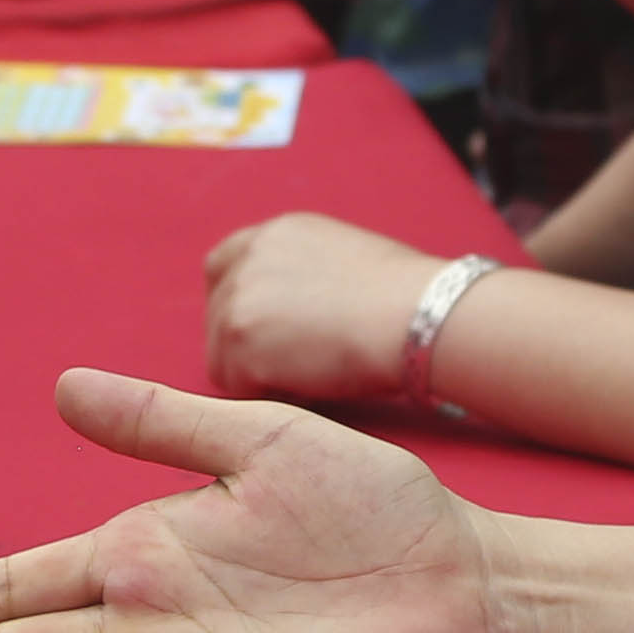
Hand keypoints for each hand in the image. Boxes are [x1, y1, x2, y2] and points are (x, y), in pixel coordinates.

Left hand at [201, 211, 453, 406]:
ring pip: (222, 356)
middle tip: (295, 368)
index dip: (236, 304)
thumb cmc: (408, 301)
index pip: (223, 264)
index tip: (259, 334)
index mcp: (278, 234)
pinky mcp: (238, 338)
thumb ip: (306, 275)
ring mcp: (238, 297)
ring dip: (259, 376)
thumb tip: (297, 315)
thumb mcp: (348, 260)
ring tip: (314, 377)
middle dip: (245, 347)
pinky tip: (312, 390)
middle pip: (215, 314)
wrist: (419, 316)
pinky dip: (269, 398)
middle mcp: (250, 258)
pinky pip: (237, 387)